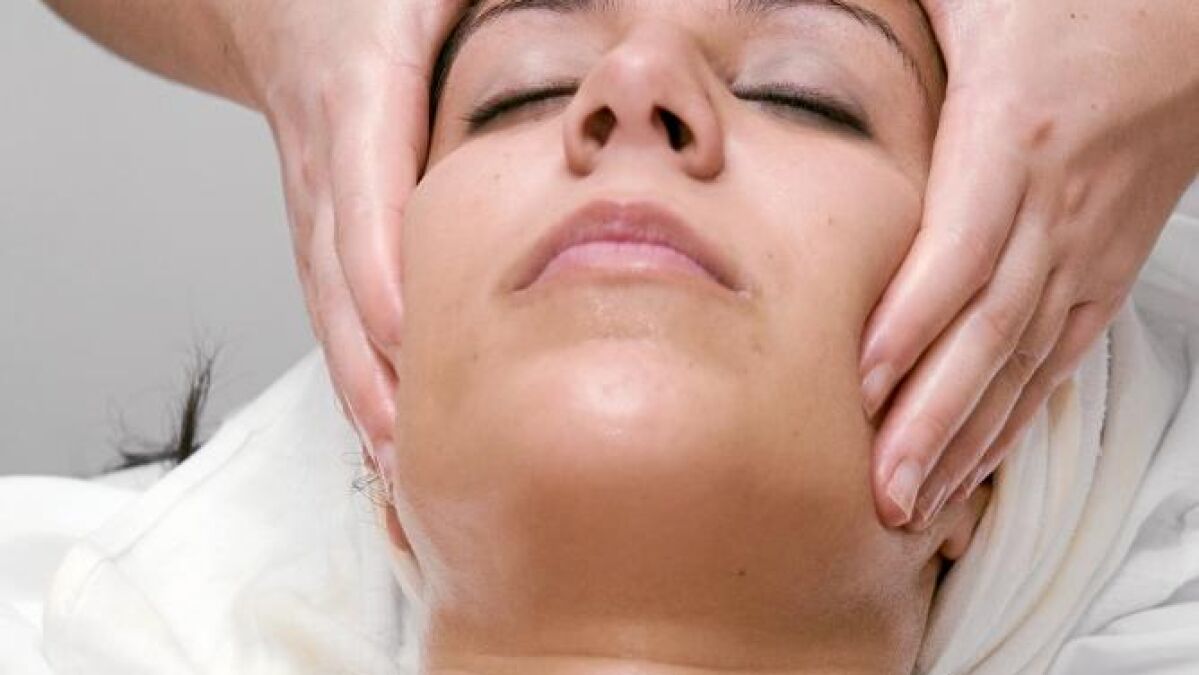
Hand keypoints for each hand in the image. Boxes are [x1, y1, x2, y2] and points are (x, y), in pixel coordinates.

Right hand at [225, 0, 466, 464]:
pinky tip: (392, 438)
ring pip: (331, 312)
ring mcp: (318, 209)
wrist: (284, 7)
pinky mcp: (324, 237)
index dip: (380, 272)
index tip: (408, 342)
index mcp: (358, 95)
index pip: (363, 194)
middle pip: (338, 279)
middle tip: (417, 449)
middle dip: (373, 370)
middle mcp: (328, 165)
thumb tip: (600, 44)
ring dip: (364, 394)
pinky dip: (359, 379)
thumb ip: (492, 8)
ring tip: (406, 475)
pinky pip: (335, 314)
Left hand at [862, 0, 1198, 528]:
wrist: (1190, 15)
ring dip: (969, 437)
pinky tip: (975, 462)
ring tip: (914, 504)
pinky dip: (1015, 414)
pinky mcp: (1105, 266)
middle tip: (881, 490)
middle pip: (989, 328)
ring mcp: (1087, 244)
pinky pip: (1059, 355)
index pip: (961, 248)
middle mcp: (1057, 204)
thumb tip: (788, 15)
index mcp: (1015, 134)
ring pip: (1025, 359)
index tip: (861, 382)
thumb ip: (894, 9)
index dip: (913, 320)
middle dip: (934, 417)